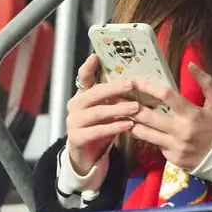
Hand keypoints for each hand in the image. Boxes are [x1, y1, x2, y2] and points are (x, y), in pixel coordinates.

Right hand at [66, 53, 140, 174]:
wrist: (87, 154)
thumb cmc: (101, 126)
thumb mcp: (108, 109)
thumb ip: (115, 97)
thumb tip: (137, 81)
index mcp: (82, 95)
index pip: (83, 78)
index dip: (88, 67)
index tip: (96, 56)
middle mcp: (75, 106)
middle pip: (93, 94)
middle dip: (113, 89)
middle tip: (131, 85)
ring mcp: (73, 122)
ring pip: (96, 112)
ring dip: (117, 109)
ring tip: (136, 107)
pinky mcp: (76, 138)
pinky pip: (97, 131)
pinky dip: (114, 127)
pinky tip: (128, 125)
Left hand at [126, 63, 211, 170]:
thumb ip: (206, 83)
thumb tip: (191, 64)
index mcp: (192, 114)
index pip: (166, 96)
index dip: (148, 87)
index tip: (135, 81)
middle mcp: (181, 130)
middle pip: (148, 116)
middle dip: (130, 106)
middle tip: (117, 98)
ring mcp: (174, 146)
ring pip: (144, 133)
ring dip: (131, 122)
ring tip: (121, 113)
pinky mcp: (171, 158)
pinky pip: (153, 144)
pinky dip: (145, 136)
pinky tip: (137, 128)